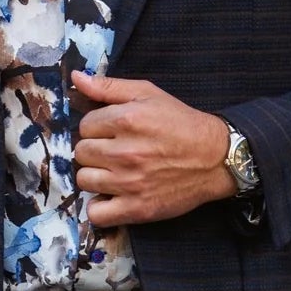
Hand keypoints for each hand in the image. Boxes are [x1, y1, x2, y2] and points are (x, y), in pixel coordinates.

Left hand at [72, 71, 235, 225]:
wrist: (215, 158)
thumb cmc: (181, 123)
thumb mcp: (148, 94)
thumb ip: (109, 86)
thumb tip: (75, 77)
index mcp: (126, 120)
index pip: (85, 125)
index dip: (98, 127)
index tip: (113, 132)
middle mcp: (124, 152)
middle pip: (81, 153)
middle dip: (95, 150)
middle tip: (115, 151)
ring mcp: (129, 183)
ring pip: (84, 180)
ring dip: (95, 176)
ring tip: (114, 171)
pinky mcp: (137, 208)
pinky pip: (96, 213)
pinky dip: (99, 206)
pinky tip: (112, 196)